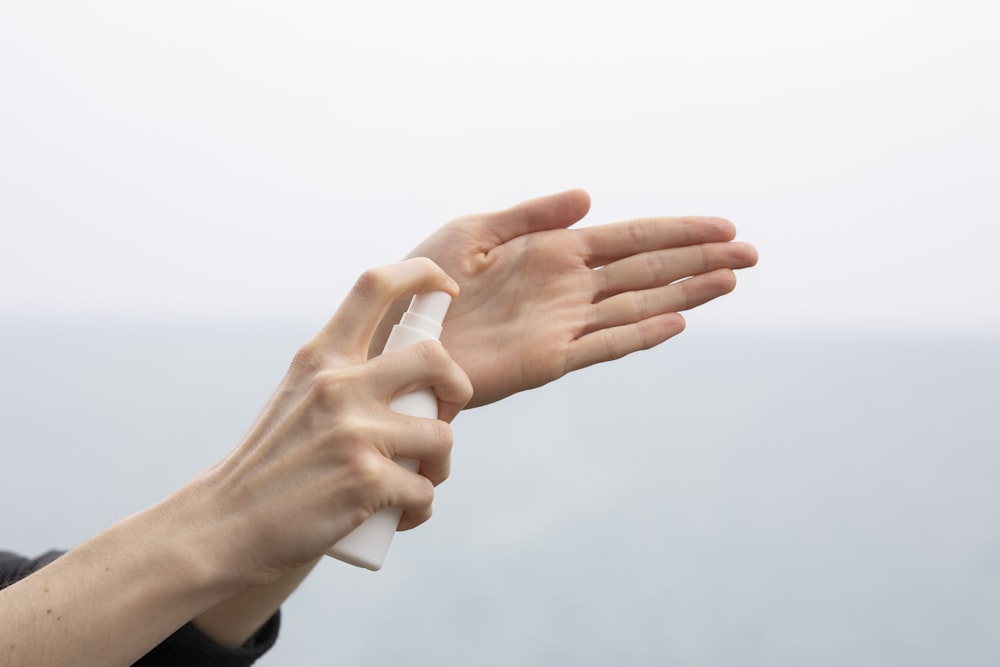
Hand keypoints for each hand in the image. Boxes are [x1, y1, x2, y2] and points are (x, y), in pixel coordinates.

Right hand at [199, 257, 472, 584]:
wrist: (225, 526)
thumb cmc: (274, 465)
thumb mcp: (300, 397)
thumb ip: (345, 376)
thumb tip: (415, 367)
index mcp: (321, 357)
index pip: (375, 284)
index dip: (422, 273)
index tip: (446, 287)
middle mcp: (338, 385)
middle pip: (436, 359)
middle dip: (458, 389)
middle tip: (444, 417)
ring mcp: (353, 432)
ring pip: (442, 438)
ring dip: (440, 466)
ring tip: (417, 480)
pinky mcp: (365, 481)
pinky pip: (425, 492)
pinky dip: (420, 509)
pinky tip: (401, 514)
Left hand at [375, 190, 757, 406]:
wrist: (394, 334)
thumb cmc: (423, 279)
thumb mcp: (476, 229)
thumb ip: (534, 213)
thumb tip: (589, 198)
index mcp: (552, 251)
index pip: (630, 238)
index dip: (676, 232)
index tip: (722, 227)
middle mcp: (568, 287)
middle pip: (648, 270)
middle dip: (699, 261)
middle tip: (751, 253)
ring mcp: (564, 324)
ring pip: (639, 305)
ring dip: (685, 293)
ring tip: (731, 280)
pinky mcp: (550, 359)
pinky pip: (606, 344)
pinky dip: (642, 333)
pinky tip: (678, 320)